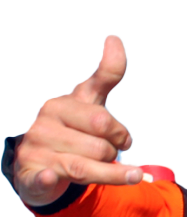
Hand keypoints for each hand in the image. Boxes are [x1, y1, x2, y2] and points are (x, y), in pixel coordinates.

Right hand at [14, 35, 140, 207]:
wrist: (41, 162)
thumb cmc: (72, 130)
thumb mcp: (90, 101)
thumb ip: (106, 74)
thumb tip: (113, 37)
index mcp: (62, 104)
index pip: (102, 118)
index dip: (119, 132)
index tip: (124, 139)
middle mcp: (45, 123)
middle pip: (101, 143)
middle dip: (113, 152)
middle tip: (109, 153)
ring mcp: (36, 148)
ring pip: (88, 166)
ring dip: (105, 173)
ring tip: (102, 168)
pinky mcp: (32, 174)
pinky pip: (44, 177)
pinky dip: (49, 179)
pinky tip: (51, 176)